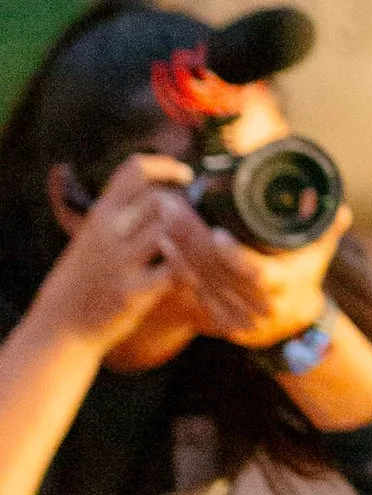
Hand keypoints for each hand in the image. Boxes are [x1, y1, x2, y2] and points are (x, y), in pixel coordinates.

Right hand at [37, 154, 196, 356]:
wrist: (58, 329)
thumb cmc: (78, 280)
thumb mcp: (87, 238)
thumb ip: (114, 213)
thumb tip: (142, 182)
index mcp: (97, 217)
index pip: (133, 172)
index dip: (164, 166)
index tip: (185, 173)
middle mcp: (109, 235)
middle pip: (160, 198)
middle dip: (182, 206)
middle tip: (190, 220)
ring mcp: (121, 264)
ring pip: (170, 230)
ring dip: (186, 235)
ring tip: (189, 245)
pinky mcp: (134, 293)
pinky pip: (173, 270)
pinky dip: (184, 269)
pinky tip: (186, 274)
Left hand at [146, 195, 354, 353]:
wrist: (295, 320)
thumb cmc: (305, 275)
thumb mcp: (320, 251)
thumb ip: (327, 228)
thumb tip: (340, 209)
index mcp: (283, 286)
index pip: (256, 274)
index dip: (235, 256)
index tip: (217, 232)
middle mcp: (257, 305)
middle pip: (217, 273)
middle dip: (192, 239)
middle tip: (174, 208)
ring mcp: (234, 315)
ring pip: (199, 282)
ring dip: (178, 250)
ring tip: (165, 219)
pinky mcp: (215, 319)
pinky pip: (191, 293)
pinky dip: (177, 268)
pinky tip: (165, 245)